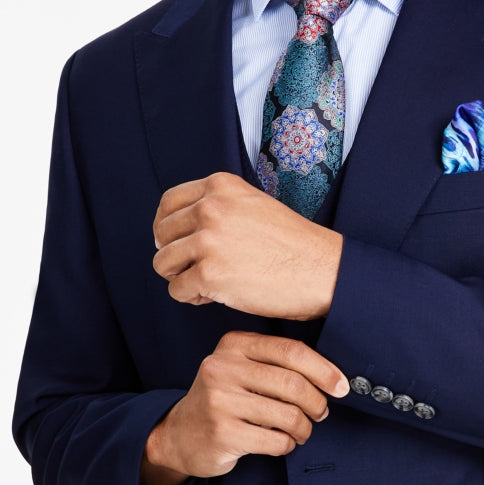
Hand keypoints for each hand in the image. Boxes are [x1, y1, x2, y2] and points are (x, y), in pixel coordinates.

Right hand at [140, 331, 350, 484]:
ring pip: (288, 415)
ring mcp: (219, 401)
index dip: (323, 370)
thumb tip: (332, 377)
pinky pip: (275, 441)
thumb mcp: (241, 369)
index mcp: (233, 345)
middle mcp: (222, 367)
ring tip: (301, 431)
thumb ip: (276, 364)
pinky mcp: (222, 433)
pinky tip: (281, 442)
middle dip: (317, 403)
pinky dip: (287, 444)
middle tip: (321, 413)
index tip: (341, 386)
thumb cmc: (224, 400)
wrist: (179, 434)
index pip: (291, 351)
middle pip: (293, 384)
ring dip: (304, 428)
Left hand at [153, 172, 342, 319]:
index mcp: (220, 187)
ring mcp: (208, 241)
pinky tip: (213, 297)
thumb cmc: (293, 244)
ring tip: (205, 284)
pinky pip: (176, 290)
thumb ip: (218, 207)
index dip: (166, 227)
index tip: (173, 242)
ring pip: (163, 263)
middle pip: (161, 234)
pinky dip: (191, 297)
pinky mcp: (209, 274)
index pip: (168, 203)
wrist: (322, 270)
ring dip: (180, 277)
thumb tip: (179, 229)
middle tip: (194, 268)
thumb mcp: (252, 205)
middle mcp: (210, 208)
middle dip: (174, 255)